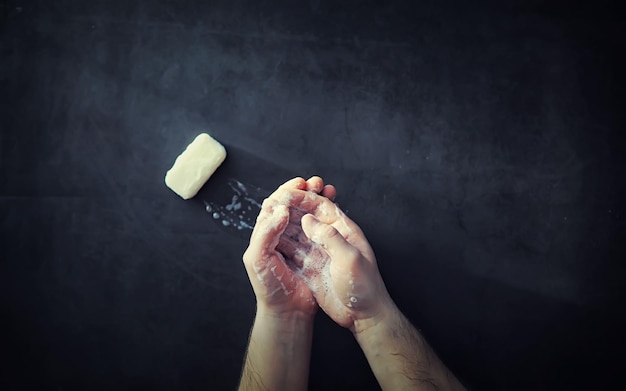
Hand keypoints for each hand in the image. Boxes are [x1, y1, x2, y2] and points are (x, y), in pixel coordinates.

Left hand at [242, 177, 335, 319]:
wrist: (287, 312)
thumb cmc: (269, 287)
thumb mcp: (259, 258)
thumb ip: (266, 233)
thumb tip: (280, 209)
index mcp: (265, 233)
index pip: (274, 204)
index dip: (288, 191)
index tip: (301, 183)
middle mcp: (280, 234)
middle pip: (292, 205)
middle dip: (304, 191)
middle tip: (317, 182)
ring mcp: (297, 242)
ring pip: (307, 214)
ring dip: (316, 200)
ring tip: (327, 190)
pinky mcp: (312, 251)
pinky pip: (318, 228)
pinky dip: (325, 216)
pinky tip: (334, 209)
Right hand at [268, 188, 392, 333]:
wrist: (364, 315)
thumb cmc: (364, 287)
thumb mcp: (349, 258)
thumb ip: (329, 236)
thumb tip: (307, 219)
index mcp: (343, 230)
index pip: (321, 205)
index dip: (303, 197)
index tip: (285, 193)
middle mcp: (330, 238)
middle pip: (307, 215)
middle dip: (290, 206)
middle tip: (272, 201)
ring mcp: (320, 252)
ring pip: (298, 231)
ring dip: (283, 223)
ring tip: (267, 216)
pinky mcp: (311, 267)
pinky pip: (294, 250)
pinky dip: (282, 243)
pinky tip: (270, 239)